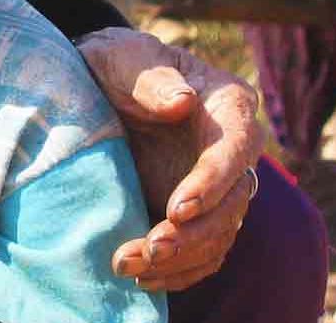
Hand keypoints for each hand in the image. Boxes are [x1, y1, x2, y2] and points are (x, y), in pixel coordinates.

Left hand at [74, 27, 264, 291]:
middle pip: (234, 203)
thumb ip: (151, 79)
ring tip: (128, 264)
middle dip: (194, 233)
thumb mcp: (125, 58)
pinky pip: (203, 252)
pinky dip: (179, 271)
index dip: (213, 182)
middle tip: (150, 247)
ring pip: (219, 234)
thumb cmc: (117, 64)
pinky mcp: (197, 212)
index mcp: (229, 104)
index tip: (177, 208)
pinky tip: (144, 278)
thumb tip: (183, 102)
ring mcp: (217, 185)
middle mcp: (233, 149)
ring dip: (179, 258)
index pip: (237, 148)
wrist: (99, 86)